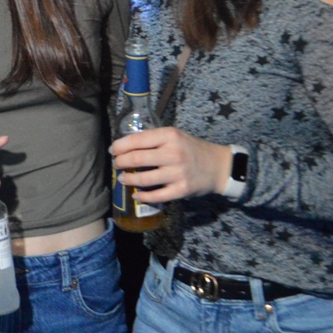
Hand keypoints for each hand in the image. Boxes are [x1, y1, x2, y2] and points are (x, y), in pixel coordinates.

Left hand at [111, 128, 231, 202]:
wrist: (219, 166)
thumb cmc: (192, 149)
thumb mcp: (175, 136)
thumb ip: (154, 139)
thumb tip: (126, 146)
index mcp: (169, 136)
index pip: (137, 140)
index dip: (120, 146)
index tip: (112, 150)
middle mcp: (173, 153)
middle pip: (136, 159)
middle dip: (120, 163)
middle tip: (116, 165)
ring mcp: (177, 173)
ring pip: (143, 179)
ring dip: (128, 180)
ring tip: (122, 179)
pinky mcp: (181, 189)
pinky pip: (156, 196)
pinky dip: (142, 196)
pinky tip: (136, 195)